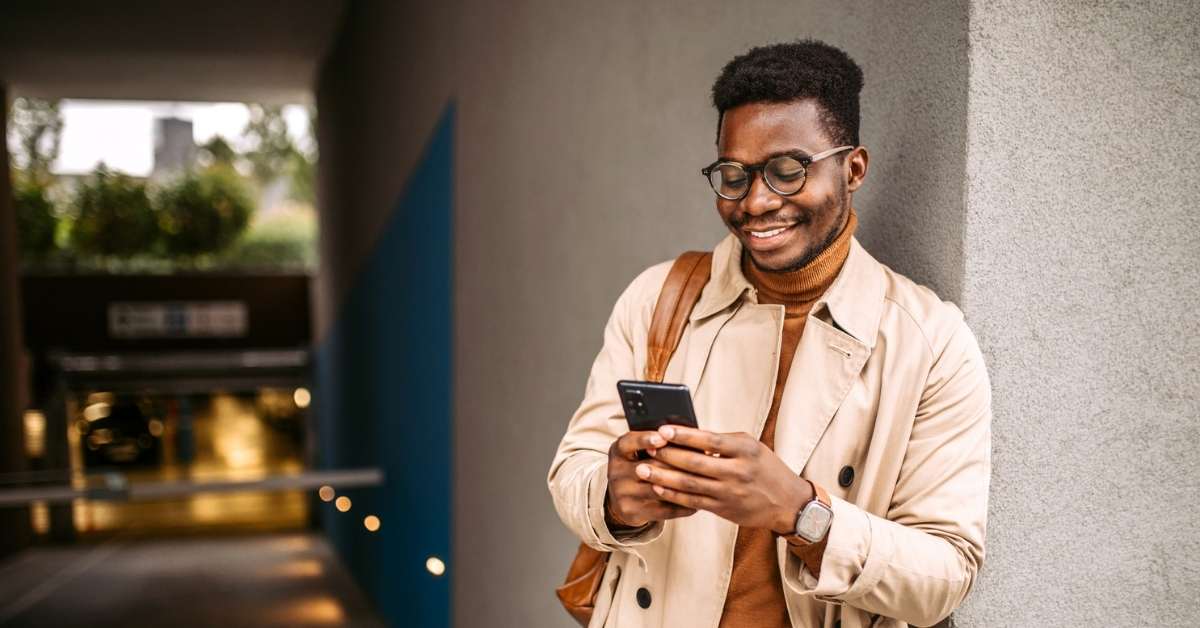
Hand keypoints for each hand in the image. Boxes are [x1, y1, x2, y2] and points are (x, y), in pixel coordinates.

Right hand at [606, 430, 698, 527]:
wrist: (621, 500)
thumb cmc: (637, 468)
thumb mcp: (637, 452)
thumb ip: (656, 444)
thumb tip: (689, 436)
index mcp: (618, 452)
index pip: (628, 443)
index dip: (645, 439)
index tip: (662, 437)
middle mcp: (616, 472)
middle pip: (649, 466)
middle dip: (676, 462)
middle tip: (701, 458)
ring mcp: (623, 494)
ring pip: (658, 489)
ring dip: (683, 484)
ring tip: (704, 479)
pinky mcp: (634, 512)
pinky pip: (664, 509)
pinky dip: (683, 505)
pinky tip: (698, 500)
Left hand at [640, 425, 812, 533]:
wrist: (788, 503)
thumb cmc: (766, 468)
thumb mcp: (751, 447)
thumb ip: (723, 441)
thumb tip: (687, 434)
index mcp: (745, 450)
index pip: (709, 440)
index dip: (683, 435)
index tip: (662, 429)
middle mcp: (737, 471)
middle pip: (694, 463)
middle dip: (667, 455)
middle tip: (646, 448)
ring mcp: (730, 492)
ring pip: (690, 484)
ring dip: (663, 476)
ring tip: (643, 469)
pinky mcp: (724, 509)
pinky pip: (693, 501)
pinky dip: (673, 494)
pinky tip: (658, 486)